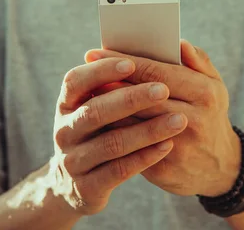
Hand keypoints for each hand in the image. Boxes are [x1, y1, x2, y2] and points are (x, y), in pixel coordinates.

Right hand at [49, 57, 187, 215]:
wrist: (79, 187)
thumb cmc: (100, 133)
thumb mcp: (99, 107)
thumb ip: (120, 81)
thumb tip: (154, 55)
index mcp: (66, 104)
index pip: (76, 81)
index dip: (101, 71)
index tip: (131, 63)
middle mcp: (65, 130)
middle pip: (95, 111)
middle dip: (130, 99)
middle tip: (163, 90)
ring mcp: (73, 161)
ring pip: (111, 143)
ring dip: (147, 130)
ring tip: (178, 120)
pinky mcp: (87, 188)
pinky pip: (118, 170)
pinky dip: (145, 157)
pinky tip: (168, 145)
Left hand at [85, 40, 240, 197]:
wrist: (220, 167)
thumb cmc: (210, 115)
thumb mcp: (215, 86)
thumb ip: (198, 62)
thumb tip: (179, 43)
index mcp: (204, 93)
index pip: (157, 73)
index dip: (124, 62)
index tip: (97, 52)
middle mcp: (193, 119)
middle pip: (141, 97)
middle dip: (110, 82)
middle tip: (85, 70)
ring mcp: (178, 146)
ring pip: (132, 122)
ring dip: (106, 107)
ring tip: (86, 92)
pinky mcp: (164, 169)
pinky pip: (131, 149)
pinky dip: (111, 132)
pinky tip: (97, 121)